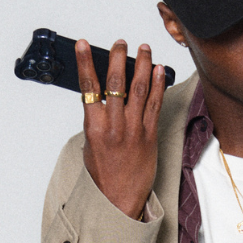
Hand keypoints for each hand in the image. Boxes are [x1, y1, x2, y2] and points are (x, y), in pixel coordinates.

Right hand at [76, 38, 166, 218]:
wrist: (119, 198)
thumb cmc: (103, 174)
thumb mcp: (90, 144)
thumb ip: (95, 120)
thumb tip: (99, 98)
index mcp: (94, 127)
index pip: (88, 87)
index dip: (86, 63)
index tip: (84, 45)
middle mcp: (114, 126)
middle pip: (116, 83)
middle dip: (118, 59)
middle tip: (121, 43)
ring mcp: (134, 129)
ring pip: (138, 89)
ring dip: (141, 66)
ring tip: (143, 49)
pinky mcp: (150, 135)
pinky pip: (155, 104)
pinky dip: (158, 85)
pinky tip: (158, 70)